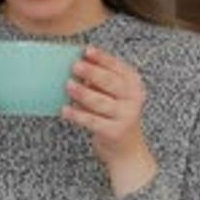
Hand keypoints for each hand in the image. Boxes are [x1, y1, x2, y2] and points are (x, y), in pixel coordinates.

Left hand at [62, 45, 157, 196]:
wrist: (126, 149)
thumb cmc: (114, 114)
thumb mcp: (113, 94)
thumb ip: (100, 81)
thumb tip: (77, 65)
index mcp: (134, 83)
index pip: (118, 67)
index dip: (102, 58)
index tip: (86, 50)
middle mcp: (133, 98)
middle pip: (111, 82)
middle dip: (92, 72)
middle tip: (75, 65)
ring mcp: (126, 116)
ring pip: (100, 102)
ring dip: (83, 93)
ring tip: (68, 85)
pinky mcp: (114, 132)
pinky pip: (92, 121)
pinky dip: (77, 115)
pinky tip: (65, 110)